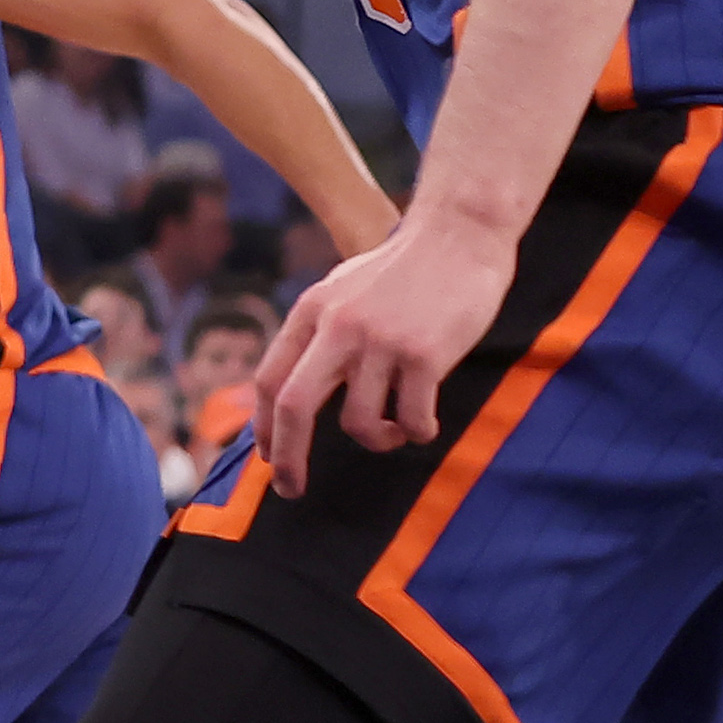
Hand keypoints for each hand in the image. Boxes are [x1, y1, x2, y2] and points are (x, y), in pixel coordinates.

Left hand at [252, 205, 513, 493]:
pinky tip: (424, 426)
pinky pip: (411, 417)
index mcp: (311, 311)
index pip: (269, 379)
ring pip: (358, 421)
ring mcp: (381, 341)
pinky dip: (416, 432)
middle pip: (295, 406)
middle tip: (291, 489)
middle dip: (288, 457)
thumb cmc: (404, 268)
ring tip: (394, 432)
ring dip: (376, 440)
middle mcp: (337, 327)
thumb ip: (318, 332)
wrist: (460, 233)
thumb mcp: (343, 289)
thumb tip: (292, 388)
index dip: (262, 426)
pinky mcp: (425, 354)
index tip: (267, 459)